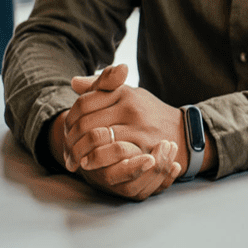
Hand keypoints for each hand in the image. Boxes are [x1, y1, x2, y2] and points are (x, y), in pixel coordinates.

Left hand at [55, 64, 184, 199]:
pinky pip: (110, 152)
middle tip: (66, 149)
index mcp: (124, 91)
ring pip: (95, 137)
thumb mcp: (129, 94)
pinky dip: (94, 159)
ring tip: (74, 159)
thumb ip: (102, 87)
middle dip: (71, 138)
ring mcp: (138, 126)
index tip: (67, 130)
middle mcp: (131, 106)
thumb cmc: (148, 113)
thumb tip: (74, 82)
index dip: (70, 118)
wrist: (181, 133)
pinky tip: (89, 164)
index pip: (84, 102)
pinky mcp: (142, 145)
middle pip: (86, 121)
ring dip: (79, 151)